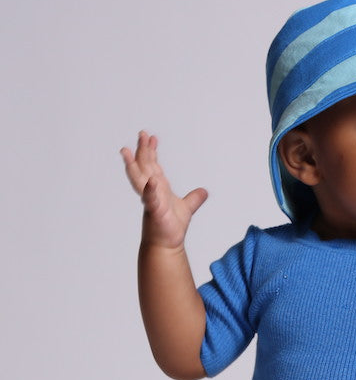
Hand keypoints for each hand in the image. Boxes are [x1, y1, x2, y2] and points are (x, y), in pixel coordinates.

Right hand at [121, 132, 207, 249]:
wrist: (167, 246)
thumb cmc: (171, 228)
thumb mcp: (187, 208)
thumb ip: (194, 199)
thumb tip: (204, 192)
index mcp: (158, 188)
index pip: (153, 165)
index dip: (151, 151)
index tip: (152, 137)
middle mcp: (151, 192)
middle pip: (145, 167)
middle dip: (143, 150)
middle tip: (142, 133)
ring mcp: (151, 201)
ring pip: (139, 180)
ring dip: (133, 166)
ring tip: (126, 151)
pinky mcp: (155, 212)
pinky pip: (151, 200)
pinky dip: (151, 191)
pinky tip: (151, 181)